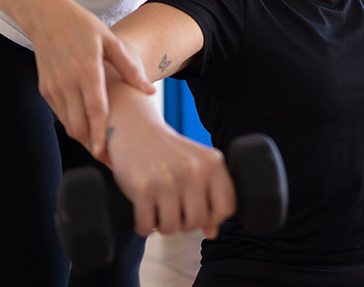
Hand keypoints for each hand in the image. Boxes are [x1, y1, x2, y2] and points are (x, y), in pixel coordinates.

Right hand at [30, 1, 154, 159]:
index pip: (95, 111)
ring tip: (103, 148)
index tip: (108, 154)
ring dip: (84, 139)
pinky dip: (74, 126)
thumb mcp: (110, 41)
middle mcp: (67, 82)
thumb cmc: (82, 26)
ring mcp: (53, 88)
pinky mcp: (45, 90)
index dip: (101, 135)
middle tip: (111, 158)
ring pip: (68, 125)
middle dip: (93, 146)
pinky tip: (88, 129)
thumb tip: (150, 90)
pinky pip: (61, 116)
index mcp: (86, 70)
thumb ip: (130, 68)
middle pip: (79, 126)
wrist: (46, 16)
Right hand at [108, 118, 236, 237]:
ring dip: (163, 225)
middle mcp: (194, 170)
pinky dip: (144, 225)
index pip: (227, 208)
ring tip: (159, 208)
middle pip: (197, 222)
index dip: (213, 218)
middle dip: (184, 223)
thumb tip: (213, 232)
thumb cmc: (170, 153)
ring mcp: (168, 179)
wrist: (136, 131)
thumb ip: (210, 196)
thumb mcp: (197, 166)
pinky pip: (147, 226)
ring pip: (172, 228)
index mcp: (213, 164)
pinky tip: (144, 209)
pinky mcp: (143, 188)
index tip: (200, 212)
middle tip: (174, 210)